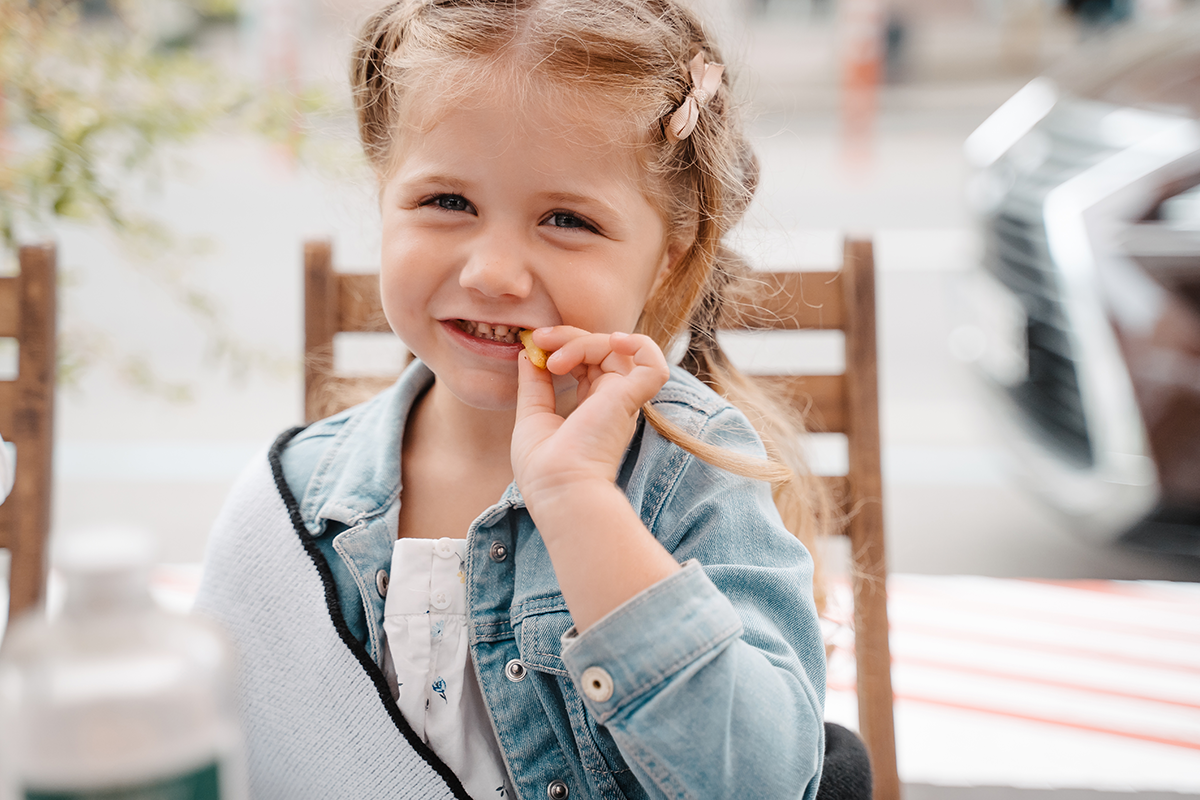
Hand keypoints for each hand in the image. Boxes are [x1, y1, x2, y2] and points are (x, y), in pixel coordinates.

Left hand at [512, 327, 669, 512]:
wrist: (557, 490)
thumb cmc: (544, 468)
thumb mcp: (533, 416)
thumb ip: (534, 384)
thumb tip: (527, 353)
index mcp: (595, 407)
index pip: (588, 362)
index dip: (564, 346)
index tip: (532, 345)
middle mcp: (614, 402)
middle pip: (602, 350)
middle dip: (568, 337)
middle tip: (538, 340)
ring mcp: (624, 400)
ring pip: (617, 349)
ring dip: (581, 342)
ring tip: (554, 361)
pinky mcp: (630, 400)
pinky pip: (652, 363)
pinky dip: (638, 344)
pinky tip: (613, 340)